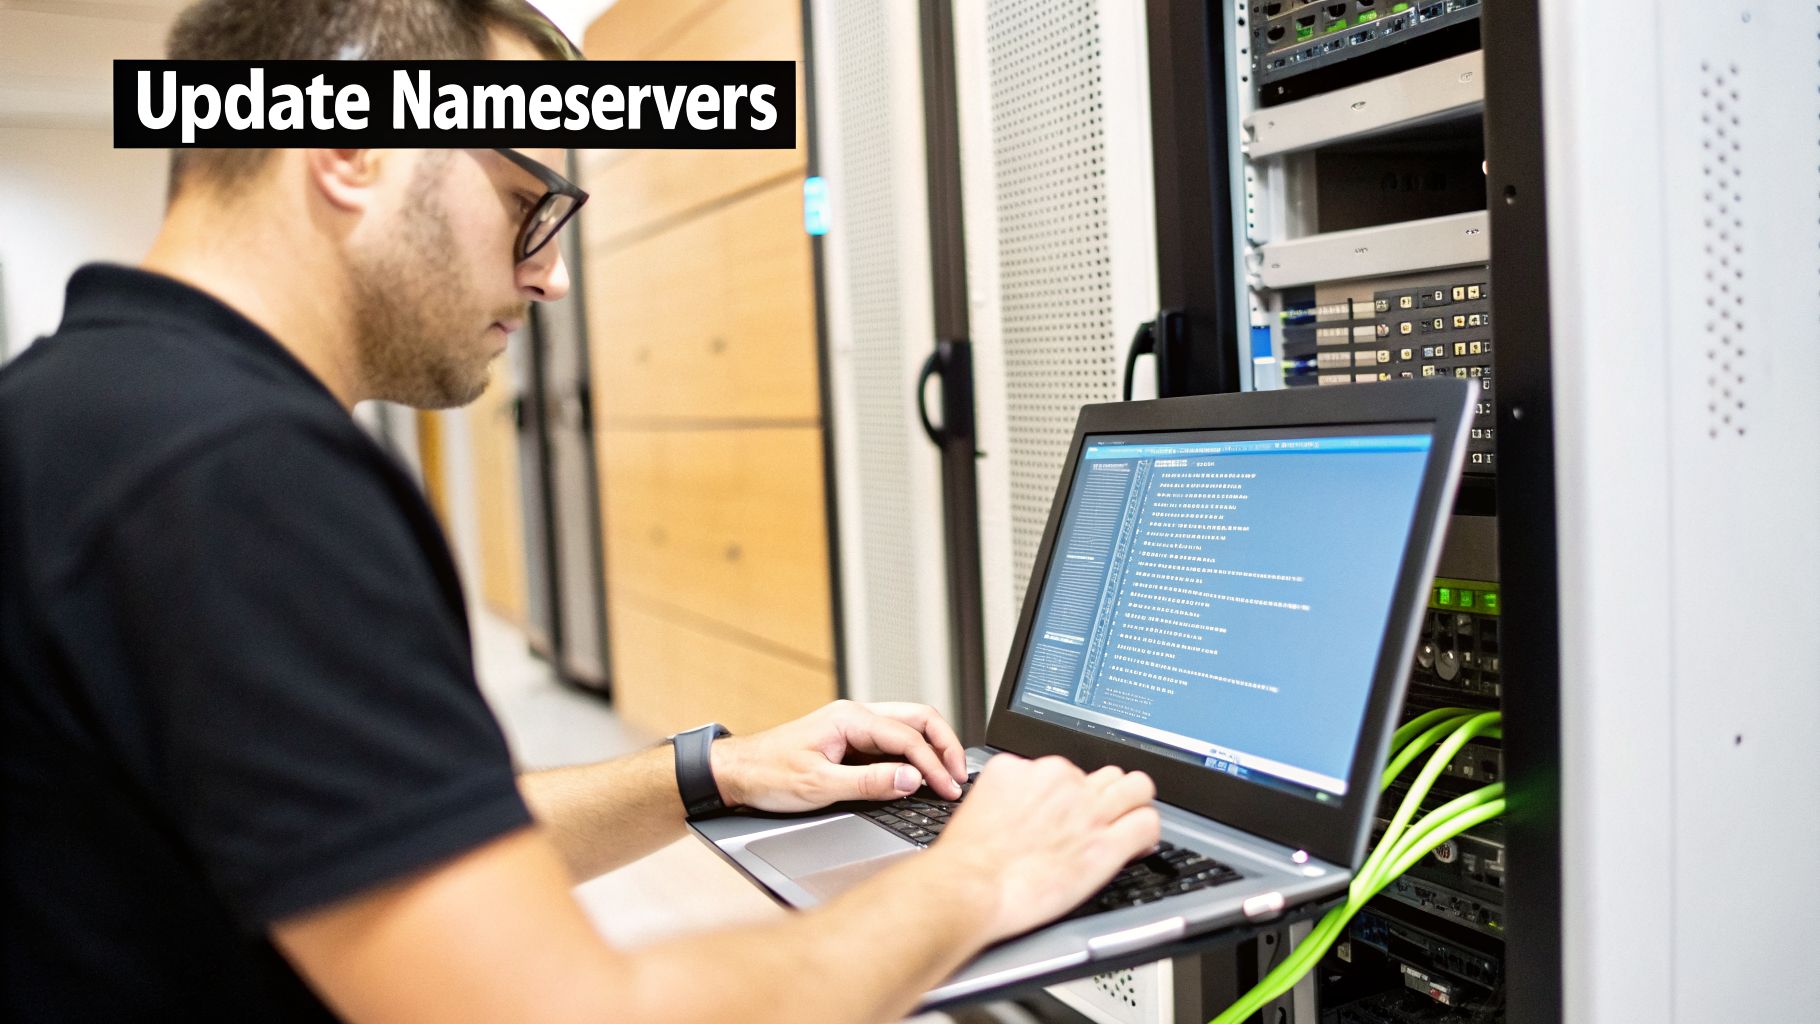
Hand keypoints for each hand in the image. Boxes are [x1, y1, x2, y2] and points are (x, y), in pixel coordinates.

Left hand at [709, 700, 969, 811]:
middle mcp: (855, 716)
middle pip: (918, 718)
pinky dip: (913, 757)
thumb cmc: (767, 774)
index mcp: (849, 719)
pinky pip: (892, 743)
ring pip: (908, 727)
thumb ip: (868, 783)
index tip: (948, 789)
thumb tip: (910, 781)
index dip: (933, 765)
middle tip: (958, 777)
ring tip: (947, 776)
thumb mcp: (819, 785)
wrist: (735, 773)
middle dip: (945, 745)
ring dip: (931, 749)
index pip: (907, 737)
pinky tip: (920, 777)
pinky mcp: (850, 743)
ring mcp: (854, 728)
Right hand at [927, 754, 1159, 943]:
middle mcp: (1063, 780)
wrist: (970, 886)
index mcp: (1030, 768)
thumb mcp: (984, 802)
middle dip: (1110, 795)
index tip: (1075, 813)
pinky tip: (1137, 846)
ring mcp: (1088, 810)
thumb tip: (1029, 805)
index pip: (1073, 771)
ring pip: (1138, 788)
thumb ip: (1015, 794)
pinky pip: (1147, 824)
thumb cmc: (967, 858)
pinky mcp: (1106, 843)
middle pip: (1110, 773)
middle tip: (1104, 819)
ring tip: (1127, 827)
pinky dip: (1146, 835)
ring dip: (1134, 807)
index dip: (1079, 795)